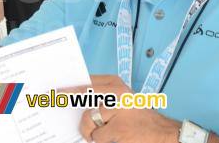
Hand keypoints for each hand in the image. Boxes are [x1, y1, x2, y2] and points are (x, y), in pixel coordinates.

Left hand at [62, 75, 179, 142]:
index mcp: (116, 84)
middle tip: (56, 106)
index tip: (53, 92)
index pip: (86, 83)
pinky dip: (102, 140)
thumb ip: (102, 97)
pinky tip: (115, 138)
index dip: (69, 88)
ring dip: (91, 131)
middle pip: (83, 101)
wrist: (165, 133)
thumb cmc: (139, 118)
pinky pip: (98, 136)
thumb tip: (74, 101)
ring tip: (105, 132)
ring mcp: (118, 111)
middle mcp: (117, 93)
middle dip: (72, 107)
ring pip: (88, 120)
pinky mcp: (119, 128)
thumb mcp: (122, 101)